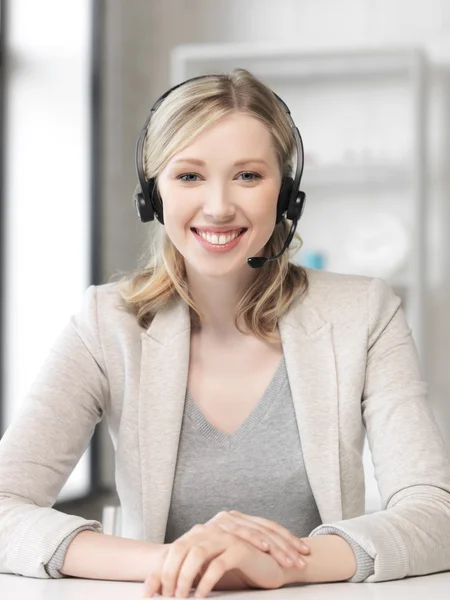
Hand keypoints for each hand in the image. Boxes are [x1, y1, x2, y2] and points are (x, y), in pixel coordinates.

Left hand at [142, 523, 285, 597]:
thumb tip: (158, 589)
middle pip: (180, 549)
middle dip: (168, 574)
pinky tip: (201, 595)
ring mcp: (225, 538)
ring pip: (196, 554)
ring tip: (180, 597)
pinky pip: (217, 565)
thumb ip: (186, 574)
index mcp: (199, 534)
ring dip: (184, 578)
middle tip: (165, 597)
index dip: (157, 572)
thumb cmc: (237, 568)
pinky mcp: (240, 549)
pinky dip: (206, 581)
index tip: (146, 595)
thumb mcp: (207, 569)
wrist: (270, 565)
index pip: (171, 550)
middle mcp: (210, 531)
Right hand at [205, 510, 308, 568]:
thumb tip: (277, 556)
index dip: (288, 538)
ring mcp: (220, 523)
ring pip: (255, 531)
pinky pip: (236, 536)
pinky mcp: (210, 531)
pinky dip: (252, 541)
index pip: (268, 527)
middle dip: (287, 546)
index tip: (305, 552)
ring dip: (276, 547)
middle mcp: (230, 517)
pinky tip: (265, 549)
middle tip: (303, 560)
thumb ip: (245, 551)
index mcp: (237, 520)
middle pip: (266, 529)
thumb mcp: (228, 554)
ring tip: (290, 560)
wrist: (169, 562)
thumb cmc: (202, 562)